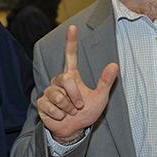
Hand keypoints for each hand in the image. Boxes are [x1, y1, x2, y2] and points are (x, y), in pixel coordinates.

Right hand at [37, 25, 117, 141]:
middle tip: (79, 106)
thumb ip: (105, 81)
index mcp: (72, 75)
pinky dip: (59, 115)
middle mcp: (59, 81)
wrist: (74, 130)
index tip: (73, 27)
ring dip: (67, 108)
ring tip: (69, 112)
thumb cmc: (86, 112)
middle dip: (74, 95)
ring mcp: (49, 92)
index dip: (71, 41)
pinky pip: (50, 107)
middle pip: (65, 79)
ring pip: (57, 96)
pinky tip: (60, 117)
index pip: (70, 55)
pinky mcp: (41, 104)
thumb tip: (114, 64)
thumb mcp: (100, 97)